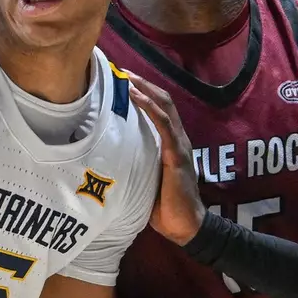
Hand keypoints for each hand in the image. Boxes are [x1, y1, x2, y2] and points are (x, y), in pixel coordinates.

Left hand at [125, 73, 206, 245]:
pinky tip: (136, 97)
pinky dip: (150, 108)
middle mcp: (179, 139)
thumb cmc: (165, 206)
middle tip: (123, 71)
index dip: (146, 93)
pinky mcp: (176, 156)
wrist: (185, 226)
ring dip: (146, 90)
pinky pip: (164, 125)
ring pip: (165, 107)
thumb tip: (112, 156)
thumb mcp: (147, 178)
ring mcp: (179, 146)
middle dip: (144, 84)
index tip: (125, 80)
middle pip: (164, 101)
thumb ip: (138, 163)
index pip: (162, 110)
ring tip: (127, 77)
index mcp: (172, 144)